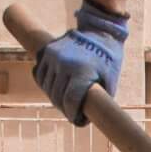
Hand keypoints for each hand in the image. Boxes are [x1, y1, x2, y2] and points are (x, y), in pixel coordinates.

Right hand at [33, 0, 128, 123]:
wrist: (99, 31)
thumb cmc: (109, 60)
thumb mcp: (110, 81)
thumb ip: (100, 100)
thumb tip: (92, 119)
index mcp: (82, 72)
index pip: (70, 100)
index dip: (72, 114)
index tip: (77, 120)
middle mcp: (65, 63)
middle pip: (57, 96)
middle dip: (65, 108)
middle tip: (73, 112)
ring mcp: (53, 56)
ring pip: (47, 87)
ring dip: (54, 97)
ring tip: (65, 100)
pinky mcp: (47, 51)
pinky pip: (40, 75)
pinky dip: (46, 84)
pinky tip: (55, 89)